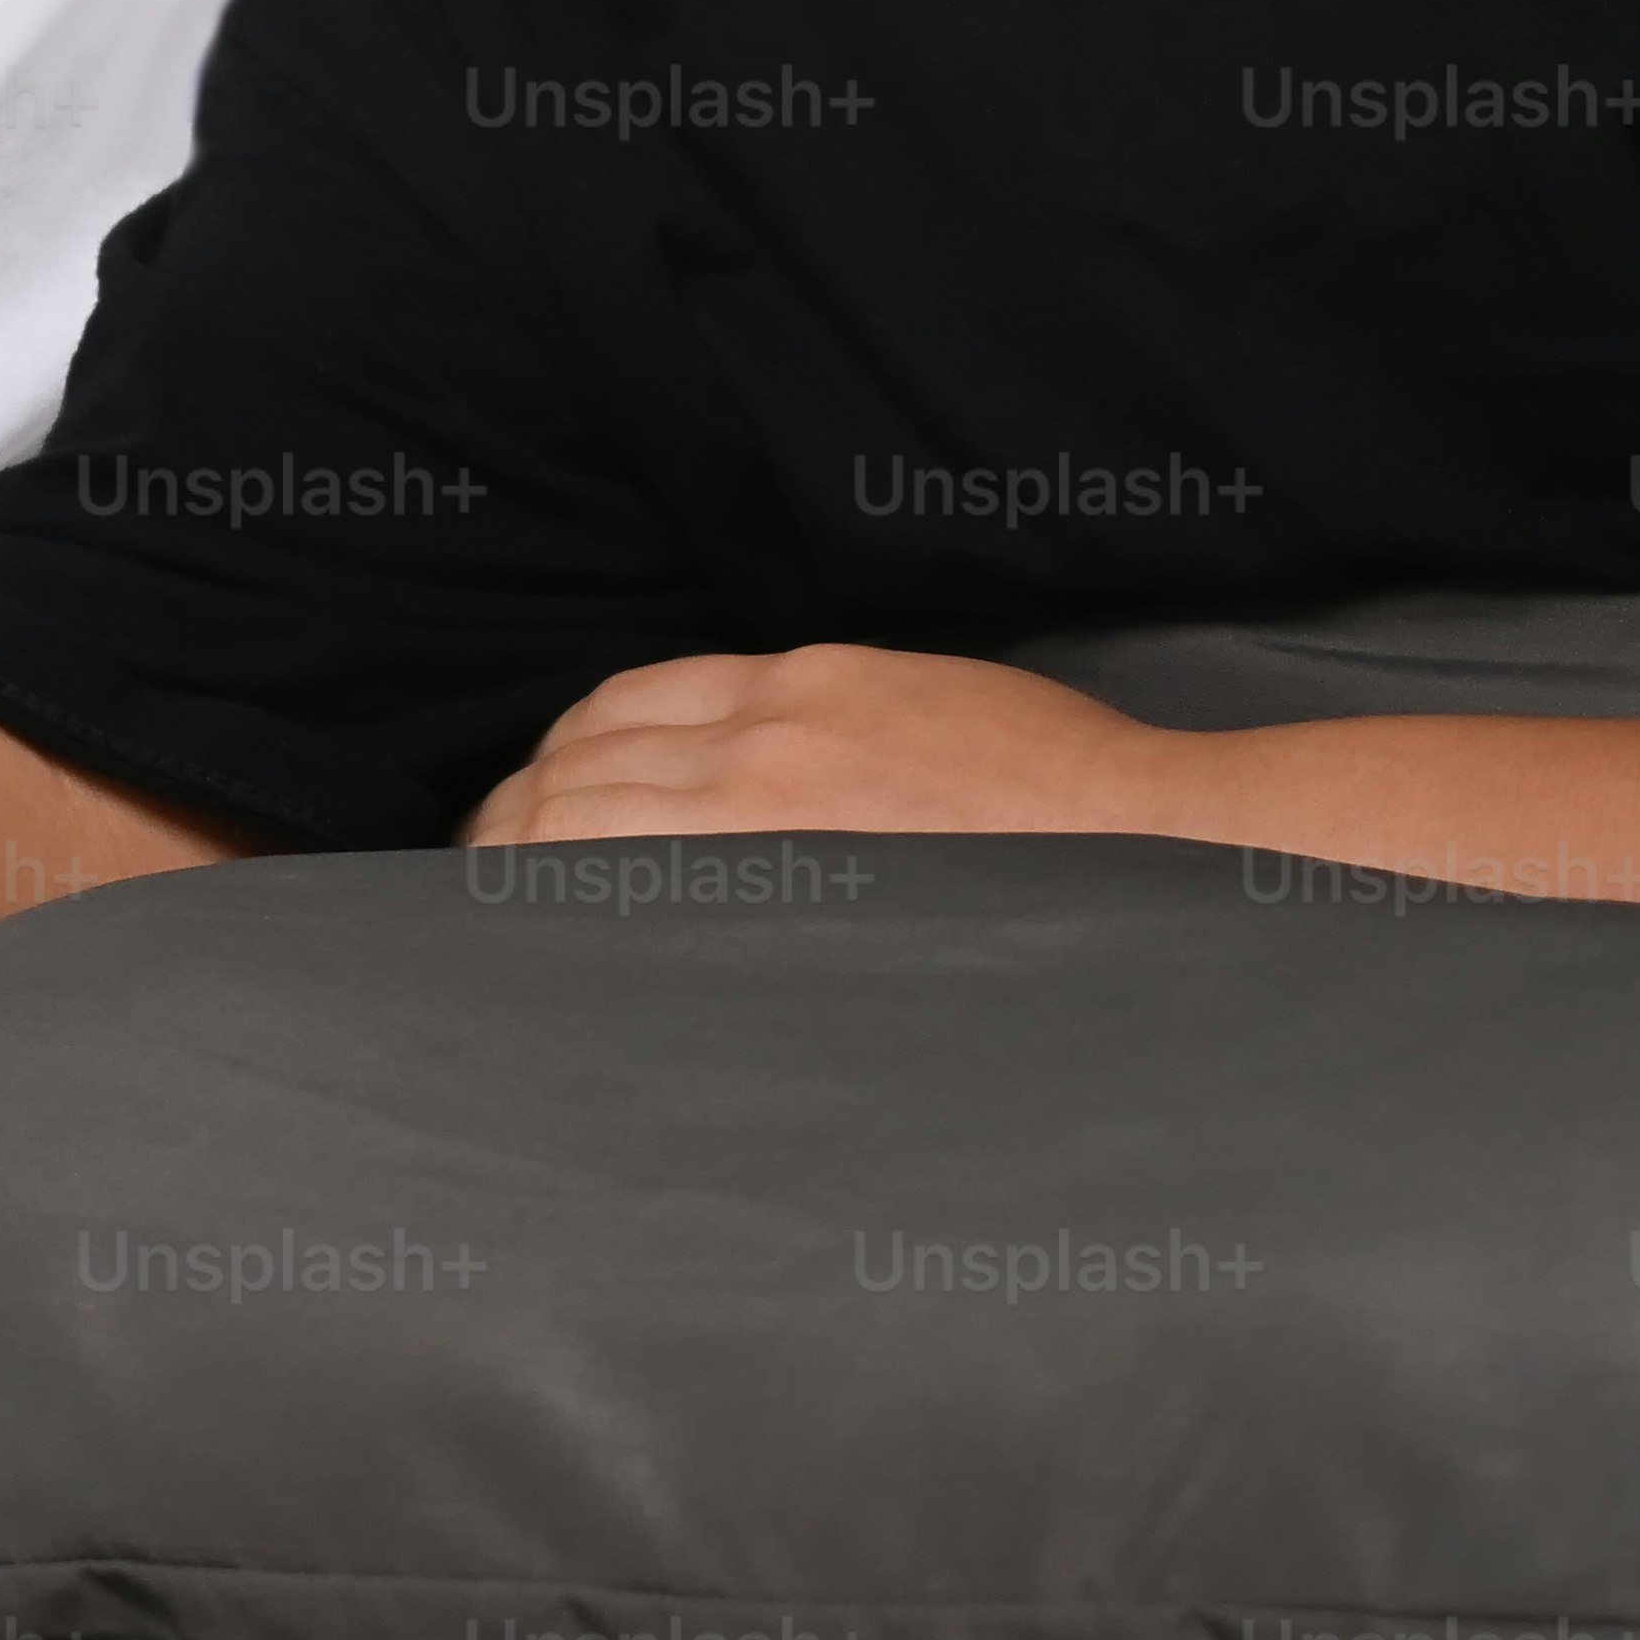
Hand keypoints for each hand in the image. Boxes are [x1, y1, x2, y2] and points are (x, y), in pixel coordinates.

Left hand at [462, 642, 1207, 852]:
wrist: (1158, 842)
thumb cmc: (1057, 793)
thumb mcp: (919, 708)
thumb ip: (815, 732)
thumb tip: (732, 785)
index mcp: (799, 687)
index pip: (620, 709)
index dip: (555, 762)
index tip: (524, 811)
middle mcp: (768, 738)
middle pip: (579, 768)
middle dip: (515, 822)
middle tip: (481, 884)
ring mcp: (778, 815)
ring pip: (588, 828)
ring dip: (524, 871)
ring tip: (496, 925)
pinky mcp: (800, 893)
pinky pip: (651, 894)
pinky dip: (582, 916)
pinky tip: (556, 952)